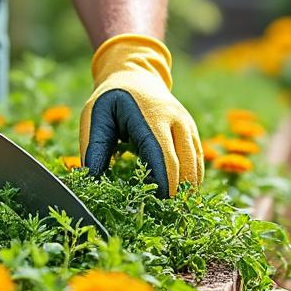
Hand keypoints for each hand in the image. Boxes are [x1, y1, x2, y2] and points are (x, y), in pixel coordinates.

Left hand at [79, 34, 203, 197]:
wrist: (136, 73)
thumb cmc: (111, 98)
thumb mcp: (95, 117)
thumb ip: (94, 148)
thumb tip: (92, 181)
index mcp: (149, 116)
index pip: (161, 155)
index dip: (163, 183)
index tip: (157, 207)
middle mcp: (174, 119)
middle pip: (184, 163)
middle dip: (177, 192)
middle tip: (167, 217)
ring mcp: (186, 124)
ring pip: (196, 163)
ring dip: (188, 189)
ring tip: (175, 212)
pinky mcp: (191, 130)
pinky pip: (198, 159)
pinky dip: (192, 179)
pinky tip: (181, 196)